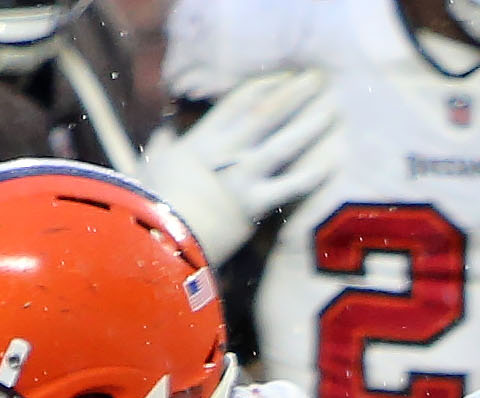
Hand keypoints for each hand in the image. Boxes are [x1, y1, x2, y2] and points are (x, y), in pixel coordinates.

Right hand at [143, 71, 341, 265]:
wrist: (155, 239)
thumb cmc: (147, 205)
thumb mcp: (148, 167)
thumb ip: (160, 146)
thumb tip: (163, 132)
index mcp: (201, 140)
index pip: (238, 102)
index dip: (264, 85)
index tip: (284, 76)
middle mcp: (227, 152)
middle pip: (267, 113)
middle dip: (294, 93)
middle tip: (317, 79)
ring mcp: (242, 177)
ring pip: (284, 143)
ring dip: (309, 124)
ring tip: (332, 107)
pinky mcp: (254, 206)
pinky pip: (289, 187)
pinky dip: (311, 175)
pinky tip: (331, 161)